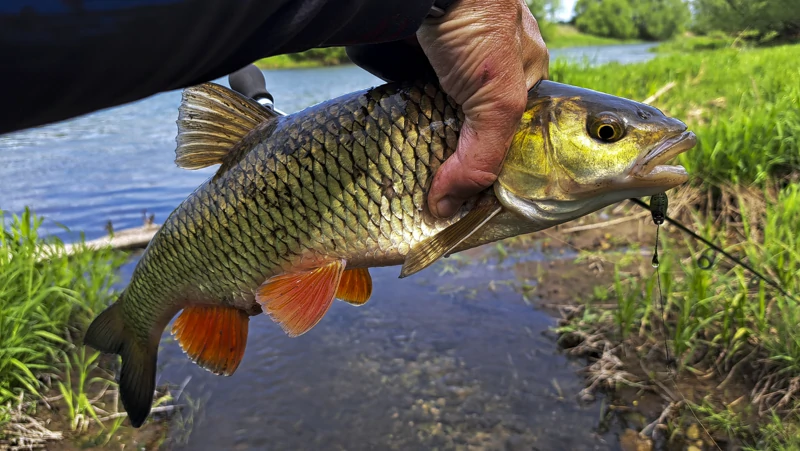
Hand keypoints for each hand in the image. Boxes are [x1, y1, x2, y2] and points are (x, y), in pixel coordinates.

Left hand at [417, 0, 548, 217]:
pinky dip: (399, 119)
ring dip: (422, 143)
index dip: (491, 168)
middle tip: (430, 194)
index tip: (465, 200)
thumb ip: (483, 156)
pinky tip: (390, 141)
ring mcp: (447, 64)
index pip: (510, 134)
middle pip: (470, 128)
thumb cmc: (478, 23)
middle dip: (451, 159)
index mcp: (523, 75)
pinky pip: (406, 98)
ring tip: (405, 177)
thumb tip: (449, 207)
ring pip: (436, 116)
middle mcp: (486, 71)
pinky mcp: (411, 59)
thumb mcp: (498, 98)